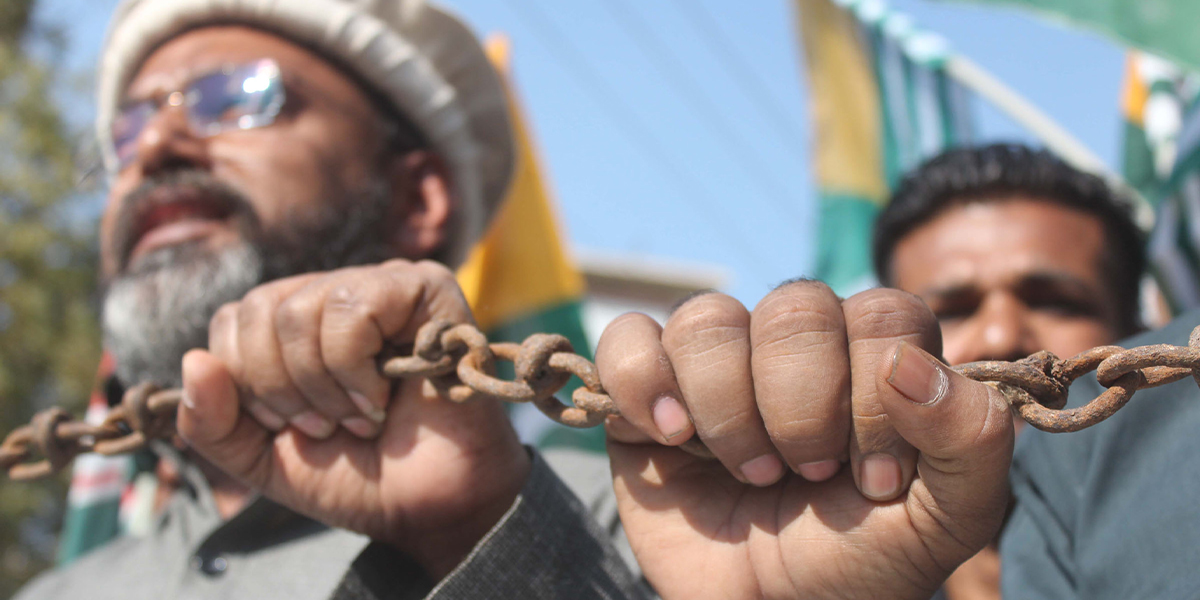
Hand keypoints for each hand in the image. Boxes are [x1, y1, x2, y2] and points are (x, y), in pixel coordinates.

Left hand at [176, 259, 529, 578]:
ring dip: (322, 387)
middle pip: (259, 310)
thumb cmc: (357, 476)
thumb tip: (191, 359)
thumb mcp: (262, 458)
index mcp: (296, 322)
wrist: (431, 505)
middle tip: (327, 426)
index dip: (247, 384)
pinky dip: (355, 369)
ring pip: (298, 311)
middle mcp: (336, 292)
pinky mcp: (425, 287)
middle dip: (280, 389)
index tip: (291, 427)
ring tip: (360, 416)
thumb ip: (211, 422)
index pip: (232, 320)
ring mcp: (381, 284)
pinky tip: (384, 396)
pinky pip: (352, 309)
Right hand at [595, 282, 1014, 599]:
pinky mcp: (648, 385)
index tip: (872, 479)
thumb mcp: (945, 520)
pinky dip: (643, 382)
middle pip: (794, 307)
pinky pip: (628, 337)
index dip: (877, 394)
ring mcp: (718, 359)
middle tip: (805, 475)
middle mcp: (798, 342)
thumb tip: (909, 363)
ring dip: (728, 411)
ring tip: (745, 472)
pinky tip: (671, 436)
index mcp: (876, 355)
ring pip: (708, 319)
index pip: (883, 314)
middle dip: (801, 408)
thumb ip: (971, 439)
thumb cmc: (857, 561)